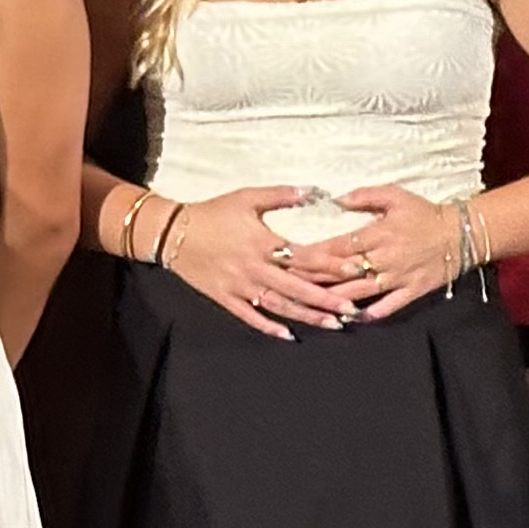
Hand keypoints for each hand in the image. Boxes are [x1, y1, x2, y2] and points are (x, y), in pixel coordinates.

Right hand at [155, 185, 358, 340]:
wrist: (172, 233)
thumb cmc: (212, 213)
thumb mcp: (246, 197)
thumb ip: (281, 195)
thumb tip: (314, 192)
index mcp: (262, 243)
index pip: (304, 257)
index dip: (331, 264)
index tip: (356, 269)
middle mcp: (254, 268)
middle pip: (297, 288)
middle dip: (326, 300)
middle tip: (352, 310)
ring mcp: (239, 286)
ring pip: (278, 306)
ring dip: (306, 316)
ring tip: (331, 324)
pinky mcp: (225, 297)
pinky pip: (249, 316)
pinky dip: (269, 326)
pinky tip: (288, 335)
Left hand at [281, 186, 468, 319]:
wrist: (463, 233)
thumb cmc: (424, 213)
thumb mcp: (395, 196)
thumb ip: (364, 196)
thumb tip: (336, 199)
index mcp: (378, 234)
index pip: (337, 246)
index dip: (311, 254)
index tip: (287, 258)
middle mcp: (385, 258)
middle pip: (342, 272)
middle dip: (313, 279)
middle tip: (286, 284)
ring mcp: (398, 277)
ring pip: (360, 292)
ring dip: (334, 300)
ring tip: (310, 306)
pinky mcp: (412, 291)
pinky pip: (389, 306)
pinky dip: (371, 314)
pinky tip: (350, 319)